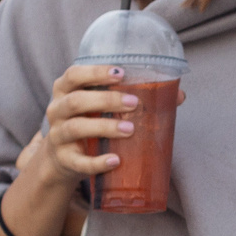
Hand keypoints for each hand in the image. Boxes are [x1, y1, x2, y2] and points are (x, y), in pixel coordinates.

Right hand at [20, 63, 147, 196]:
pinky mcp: (64, 160)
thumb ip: (133, 96)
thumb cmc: (90, 122)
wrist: (64, 158)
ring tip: (130, 129)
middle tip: (134, 103)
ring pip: (75, 128)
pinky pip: (78, 161)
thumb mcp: (102, 107)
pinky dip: (96, 162)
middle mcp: (57, 110)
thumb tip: (178, 95)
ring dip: (104, 127)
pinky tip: (115, 160)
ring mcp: (58, 136)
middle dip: (105, 100)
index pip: (73, 75)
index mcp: (65, 90)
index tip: (120, 73)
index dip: (94, 73)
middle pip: (76, 101)